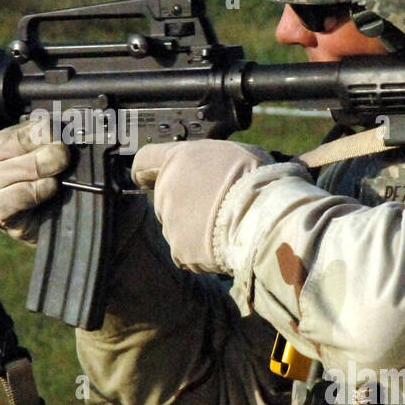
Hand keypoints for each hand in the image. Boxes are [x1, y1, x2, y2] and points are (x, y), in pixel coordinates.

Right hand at [0, 116, 69, 243]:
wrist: (87, 215)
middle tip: (60, 147)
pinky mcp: (4, 219)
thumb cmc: (75, 180)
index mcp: (8, 148)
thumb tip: (45, 125)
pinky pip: (5, 201)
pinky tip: (50, 187)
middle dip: (27, 142)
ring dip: (35, 166)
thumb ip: (51, 134)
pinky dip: (30, 191)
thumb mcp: (67, 150)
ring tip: (61, 166)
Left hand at [131, 140, 276, 273]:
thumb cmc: (254, 178)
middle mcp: (166, 190)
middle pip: (166, 199)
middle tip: (215, 206)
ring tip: (226, 225)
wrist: (261, 215)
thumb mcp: (232, 152)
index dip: (144, 171)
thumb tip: (212, 168)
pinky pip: (187, 252)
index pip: (144, 160)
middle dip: (185, 204)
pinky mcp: (179, 250)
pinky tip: (222, 243)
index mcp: (177, 160)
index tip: (144, 179)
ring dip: (195, 228)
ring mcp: (170, 222)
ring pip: (178, 227)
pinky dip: (201, 251)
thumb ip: (209, 161)